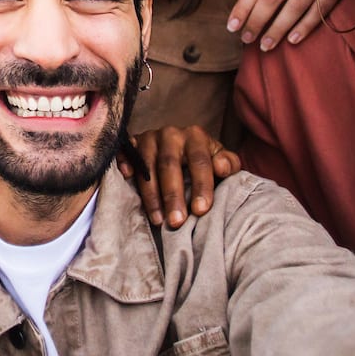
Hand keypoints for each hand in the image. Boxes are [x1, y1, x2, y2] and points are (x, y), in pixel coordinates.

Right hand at [118, 125, 241, 227]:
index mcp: (195, 136)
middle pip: (170, 164)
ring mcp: (149, 138)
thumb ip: (229, 164)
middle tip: (176, 221)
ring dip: (151, 194)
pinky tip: (128, 180)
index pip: (199, 161)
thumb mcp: (220, 159)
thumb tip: (222, 168)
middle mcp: (170, 134)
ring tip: (158, 220)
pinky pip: (126, 153)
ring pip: (147, 165)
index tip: (201, 210)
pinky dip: (126, 164)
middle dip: (173, 195)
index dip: (201, 186)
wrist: (180, 146)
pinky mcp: (132, 144)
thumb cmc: (203, 160)